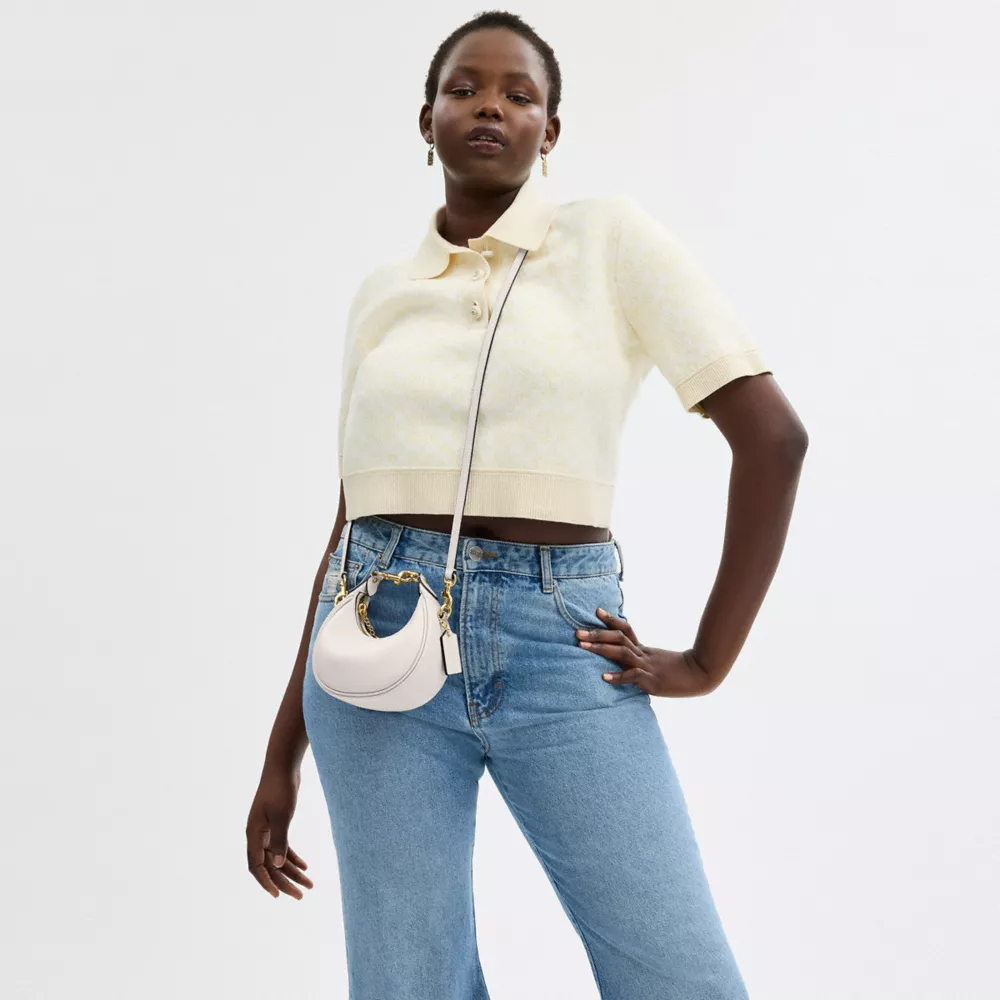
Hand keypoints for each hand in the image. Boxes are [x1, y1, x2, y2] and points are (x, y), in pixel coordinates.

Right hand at [245, 764, 314, 899]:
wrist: (283, 766)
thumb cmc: (280, 789)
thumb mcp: (282, 816)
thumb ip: (279, 840)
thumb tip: (276, 865)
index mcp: (253, 834)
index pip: (255, 866)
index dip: (265, 882)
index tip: (277, 895)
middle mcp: (257, 835)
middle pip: (269, 865)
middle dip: (284, 881)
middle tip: (301, 895)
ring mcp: (267, 830)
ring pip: (278, 857)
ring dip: (293, 871)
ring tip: (309, 885)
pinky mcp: (277, 824)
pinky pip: (282, 847)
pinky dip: (293, 857)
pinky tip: (305, 866)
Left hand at [575, 608, 715, 696]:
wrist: (701, 676)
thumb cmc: (678, 672)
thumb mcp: (657, 662)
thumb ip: (642, 660)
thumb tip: (625, 661)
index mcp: (644, 649)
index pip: (625, 630)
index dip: (610, 620)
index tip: (596, 611)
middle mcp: (643, 654)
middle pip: (618, 639)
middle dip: (596, 635)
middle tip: (577, 633)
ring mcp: (647, 667)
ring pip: (621, 653)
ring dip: (600, 649)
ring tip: (582, 647)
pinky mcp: (652, 682)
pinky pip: (632, 677)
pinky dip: (618, 677)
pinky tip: (604, 678)